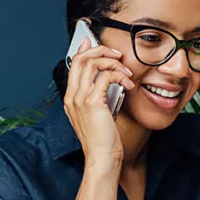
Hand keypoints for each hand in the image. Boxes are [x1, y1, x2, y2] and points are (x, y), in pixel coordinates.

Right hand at [62, 38, 136, 166]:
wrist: (102, 157)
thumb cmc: (103, 140)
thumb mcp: (98, 114)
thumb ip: (99, 96)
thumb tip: (110, 79)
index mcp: (70, 98)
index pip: (74, 64)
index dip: (84, 50)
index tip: (94, 42)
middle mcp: (72, 96)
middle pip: (81, 58)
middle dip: (100, 50)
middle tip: (117, 55)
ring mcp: (80, 98)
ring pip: (93, 62)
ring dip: (113, 62)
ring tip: (126, 72)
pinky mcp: (93, 101)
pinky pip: (106, 76)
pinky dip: (120, 76)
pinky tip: (128, 84)